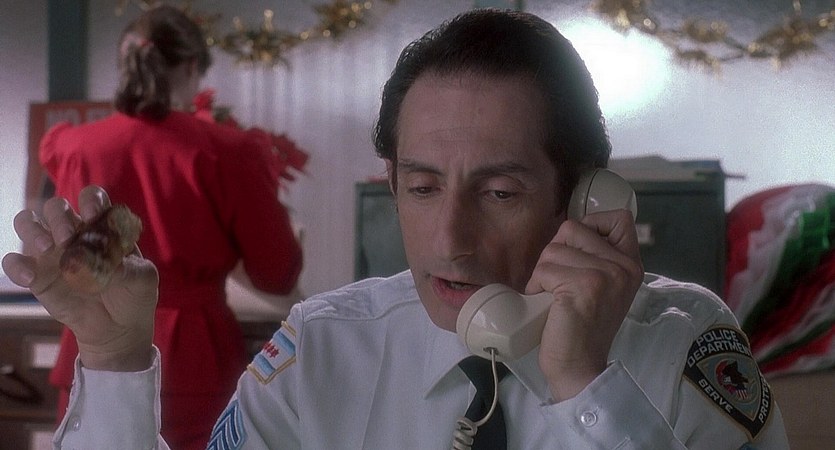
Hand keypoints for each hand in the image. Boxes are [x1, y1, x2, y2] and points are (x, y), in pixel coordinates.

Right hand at [2, 186, 158, 371]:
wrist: (119, 329)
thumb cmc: (134, 295)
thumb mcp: (142, 280)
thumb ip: (129, 267)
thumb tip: (104, 263)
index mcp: (103, 227)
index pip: (92, 198)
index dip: (91, 200)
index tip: (94, 215)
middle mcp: (74, 233)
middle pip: (56, 206)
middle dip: (60, 216)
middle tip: (68, 238)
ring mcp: (53, 253)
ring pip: (28, 222)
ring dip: (33, 229)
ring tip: (48, 247)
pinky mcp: (37, 277)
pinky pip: (15, 262)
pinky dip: (16, 266)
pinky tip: (29, 278)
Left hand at [525, 209, 642, 401]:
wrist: (580, 366)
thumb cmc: (582, 327)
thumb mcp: (603, 286)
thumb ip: (597, 259)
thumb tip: (568, 231)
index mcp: (631, 263)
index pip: (619, 217)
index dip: (590, 224)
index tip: (577, 250)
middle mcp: (624, 266)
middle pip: (573, 228)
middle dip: (554, 253)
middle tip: (558, 282)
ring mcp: (606, 275)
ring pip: (554, 249)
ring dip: (542, 272)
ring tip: (552, 296)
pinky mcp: (584, 286)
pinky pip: (545, 269)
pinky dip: (536, 286)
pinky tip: (547, 304)